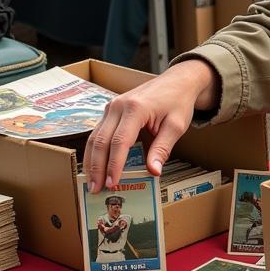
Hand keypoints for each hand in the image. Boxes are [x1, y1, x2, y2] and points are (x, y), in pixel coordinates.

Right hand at [83, 59, 219, 191]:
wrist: (177, 81)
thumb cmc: (178, 102)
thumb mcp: (176, 126)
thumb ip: (162, 149)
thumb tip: (153, 172)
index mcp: (135, 108)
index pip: (119, 142)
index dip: (114, 165)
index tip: (113, 184)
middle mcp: (118, 106)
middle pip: (101, 141)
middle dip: (97, 168)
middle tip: (96, 189)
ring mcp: (111, 106)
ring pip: (94, 137)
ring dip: (92, 161)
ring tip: (93, 182)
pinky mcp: (110, 110)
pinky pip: (98, 132)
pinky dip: (95, 150)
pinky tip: (95, 165)